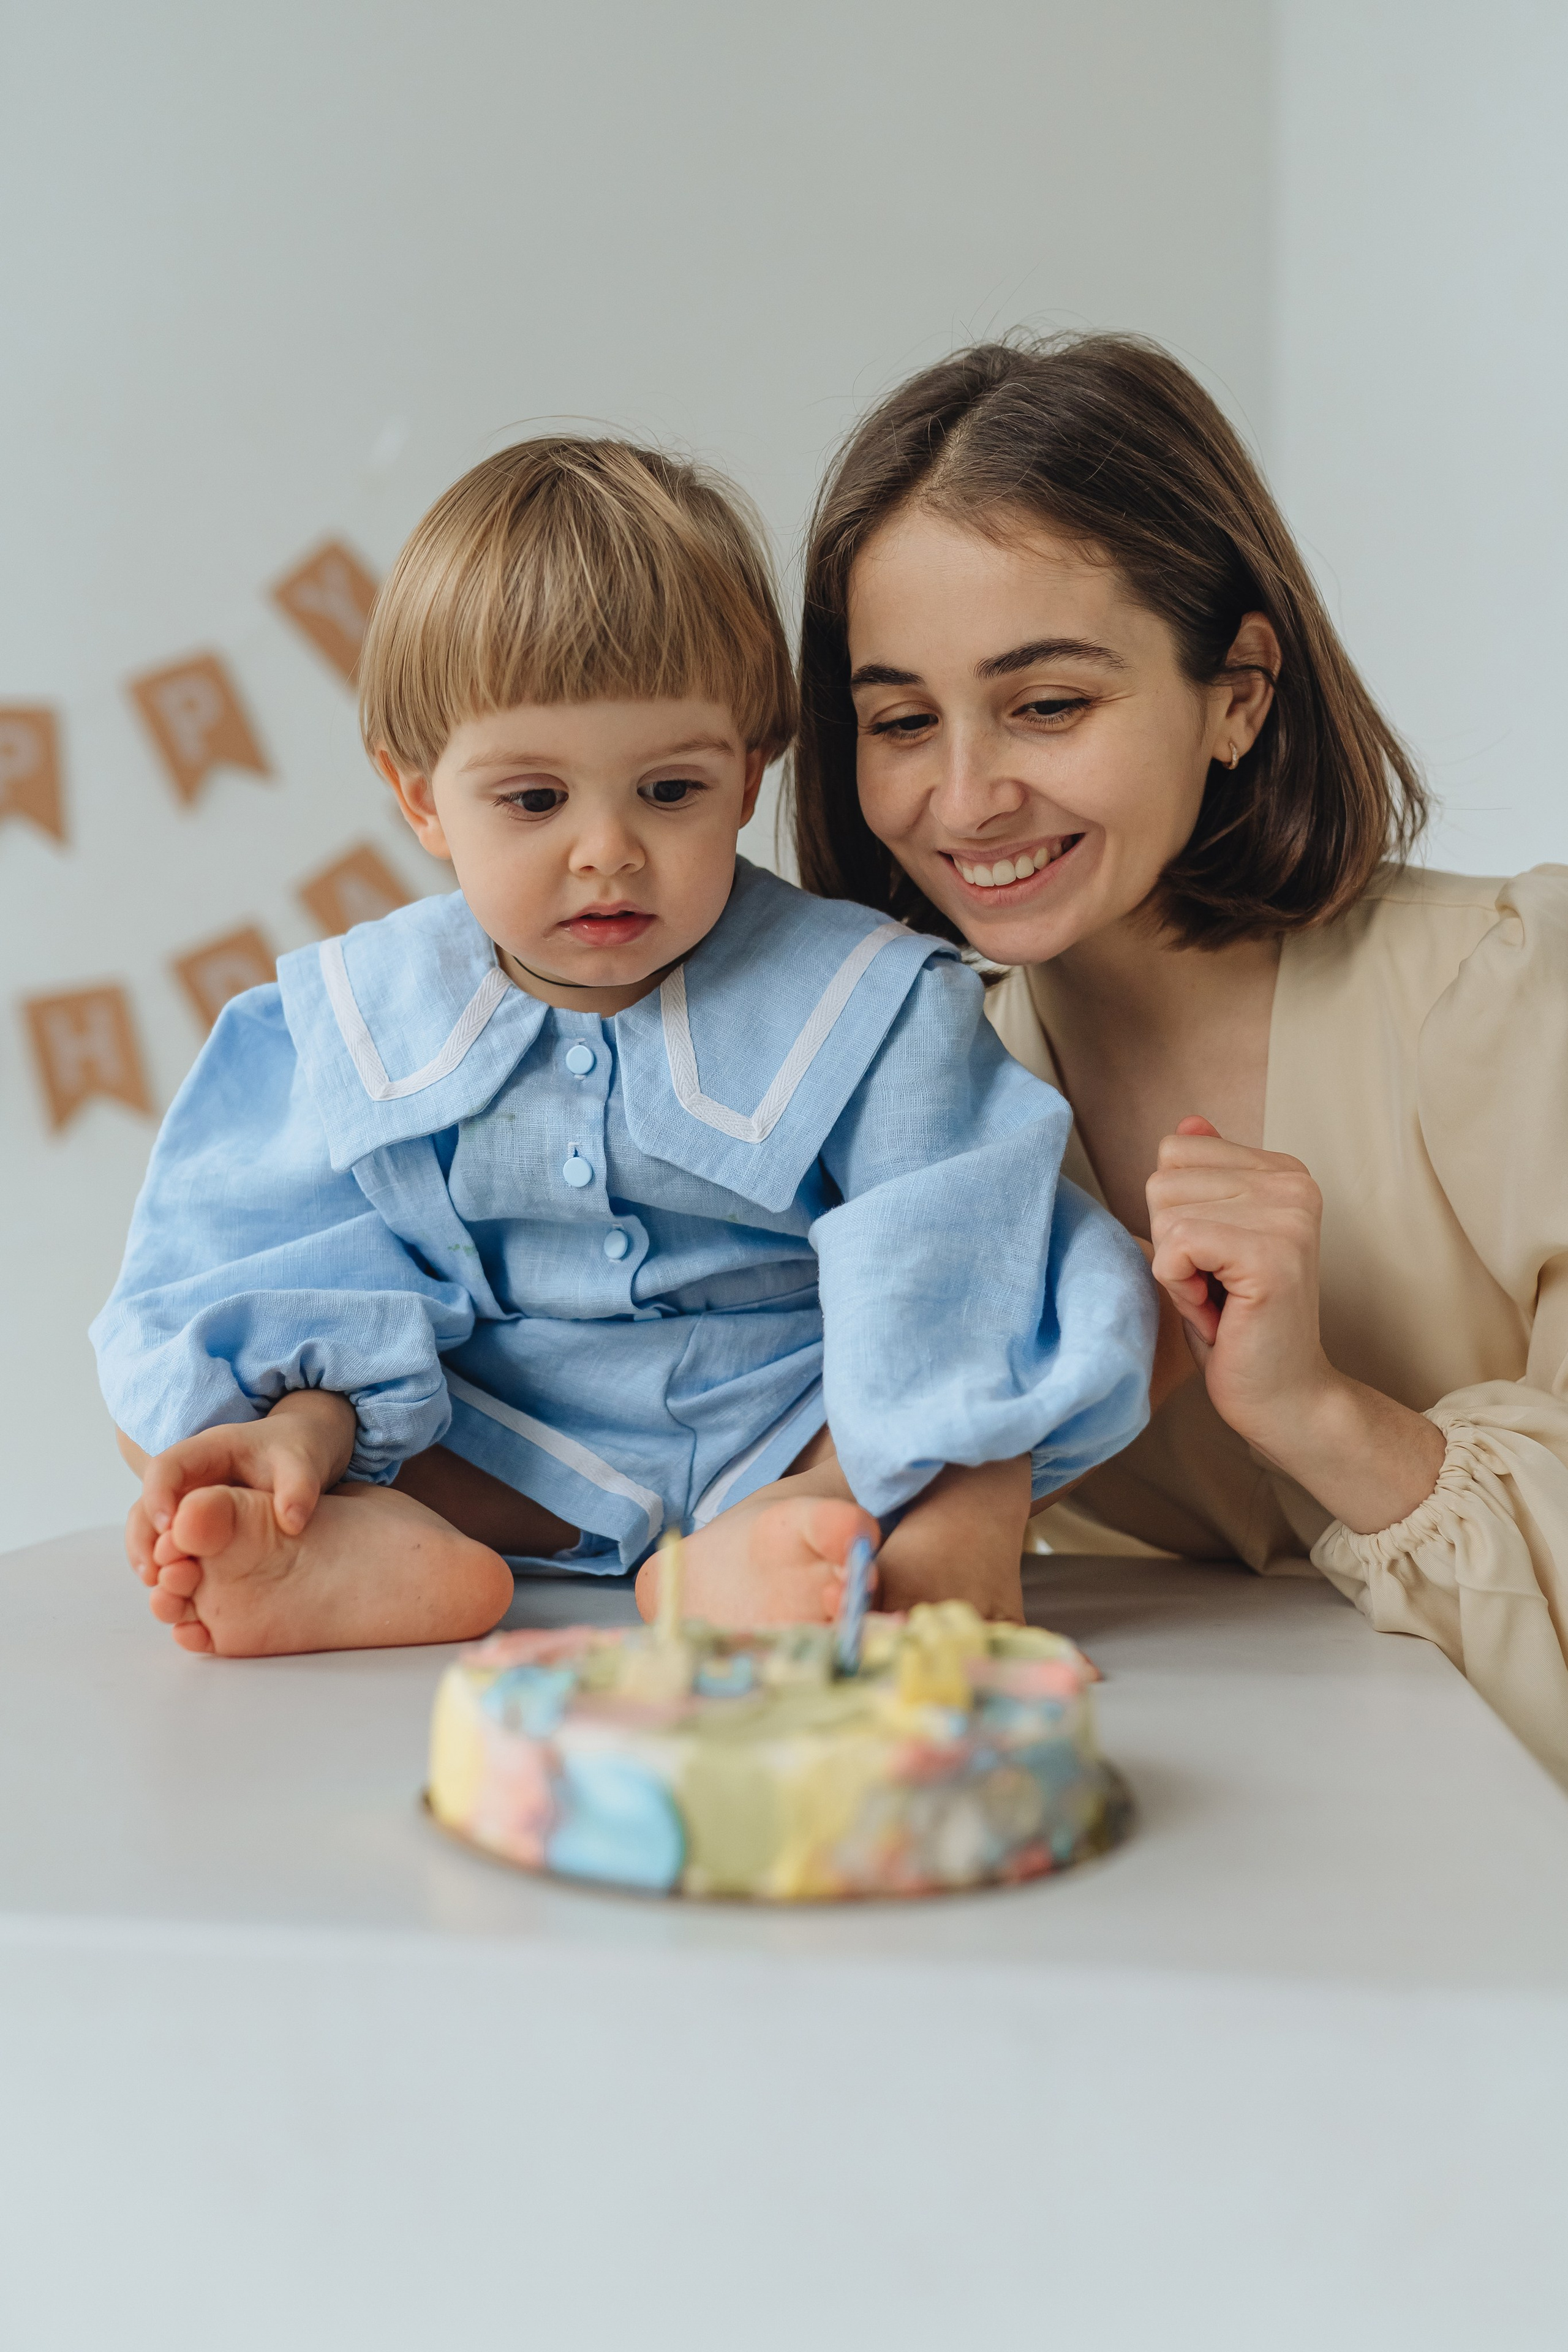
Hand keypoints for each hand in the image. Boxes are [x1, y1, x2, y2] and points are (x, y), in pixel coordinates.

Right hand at [124, 1390, 356, 1585]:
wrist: (299, 1458)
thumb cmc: (295, 1453)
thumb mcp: (302, 1462)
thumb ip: (299, 1486)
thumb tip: (291, 1521)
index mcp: (207, 1451)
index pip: (166, 1467)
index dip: (158, 1495)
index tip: (168, 1528)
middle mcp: (188, 1478)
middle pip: (146, 1502)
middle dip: (144, 1538)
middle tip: (153, 1573)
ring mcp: (186, 1503)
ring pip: (149, 1528)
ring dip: (148, 1558)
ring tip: (158, 1588)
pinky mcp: (193, 1527)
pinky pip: (167, 1546)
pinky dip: (165, 1568)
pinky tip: (176, 1595)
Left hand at [1146, 1117, 1330, 1441]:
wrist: (1283, 1395)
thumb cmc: (1239, 1324)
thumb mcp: (1210, 1238)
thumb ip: (1204, 1178)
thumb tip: (1187, 1122)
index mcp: (1281, 1171)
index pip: (1173, 1153)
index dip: (1175, 1215)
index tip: (1214, 1260)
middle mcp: (1293, 1183)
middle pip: (1162, 1180)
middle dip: (1172, 1243)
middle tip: (1216, 1285)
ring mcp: (1288, 1217)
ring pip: (1165, 1213)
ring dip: (1176, 1270)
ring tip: (1220, 1299)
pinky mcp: (1272, 1255)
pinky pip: (1175, 1245)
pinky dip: (1179, 1289)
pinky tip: (1218, 1312)